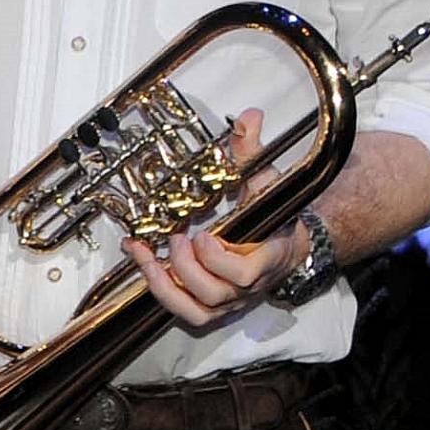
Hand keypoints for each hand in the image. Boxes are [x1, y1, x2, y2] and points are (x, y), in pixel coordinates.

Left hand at [125, 109, 297, 329]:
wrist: (284, 246)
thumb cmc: (273, 216)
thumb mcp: (265, 183)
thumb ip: (253, 154)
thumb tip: (250, 117)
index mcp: (267, 258)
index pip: (244, 274)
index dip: (219, 259)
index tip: (204, 235)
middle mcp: (248, 287)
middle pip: (216, 294)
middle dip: (188, 268)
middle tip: (176, 240)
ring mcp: (229, 301)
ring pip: (196, 311)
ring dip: (166, 286)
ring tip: (150, 257)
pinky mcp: (211, 306)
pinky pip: (185, 312)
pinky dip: (161, 293)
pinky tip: (145, 265)